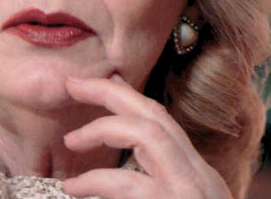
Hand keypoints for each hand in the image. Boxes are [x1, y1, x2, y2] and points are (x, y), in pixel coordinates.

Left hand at [63, 74, 233, 198]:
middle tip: (73, 82)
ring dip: (106, 128)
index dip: (130, 98)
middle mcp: (199, 180)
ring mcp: (189, 194)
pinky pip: (131, 187)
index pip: (164, 123)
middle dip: (113, 92)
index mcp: (199, 179)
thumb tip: (126, 173)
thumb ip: (161, 186)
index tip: (102, 83)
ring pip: (150, 137)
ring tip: (71, 138)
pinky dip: (98, 182)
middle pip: (156, 117)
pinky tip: (74, 187)